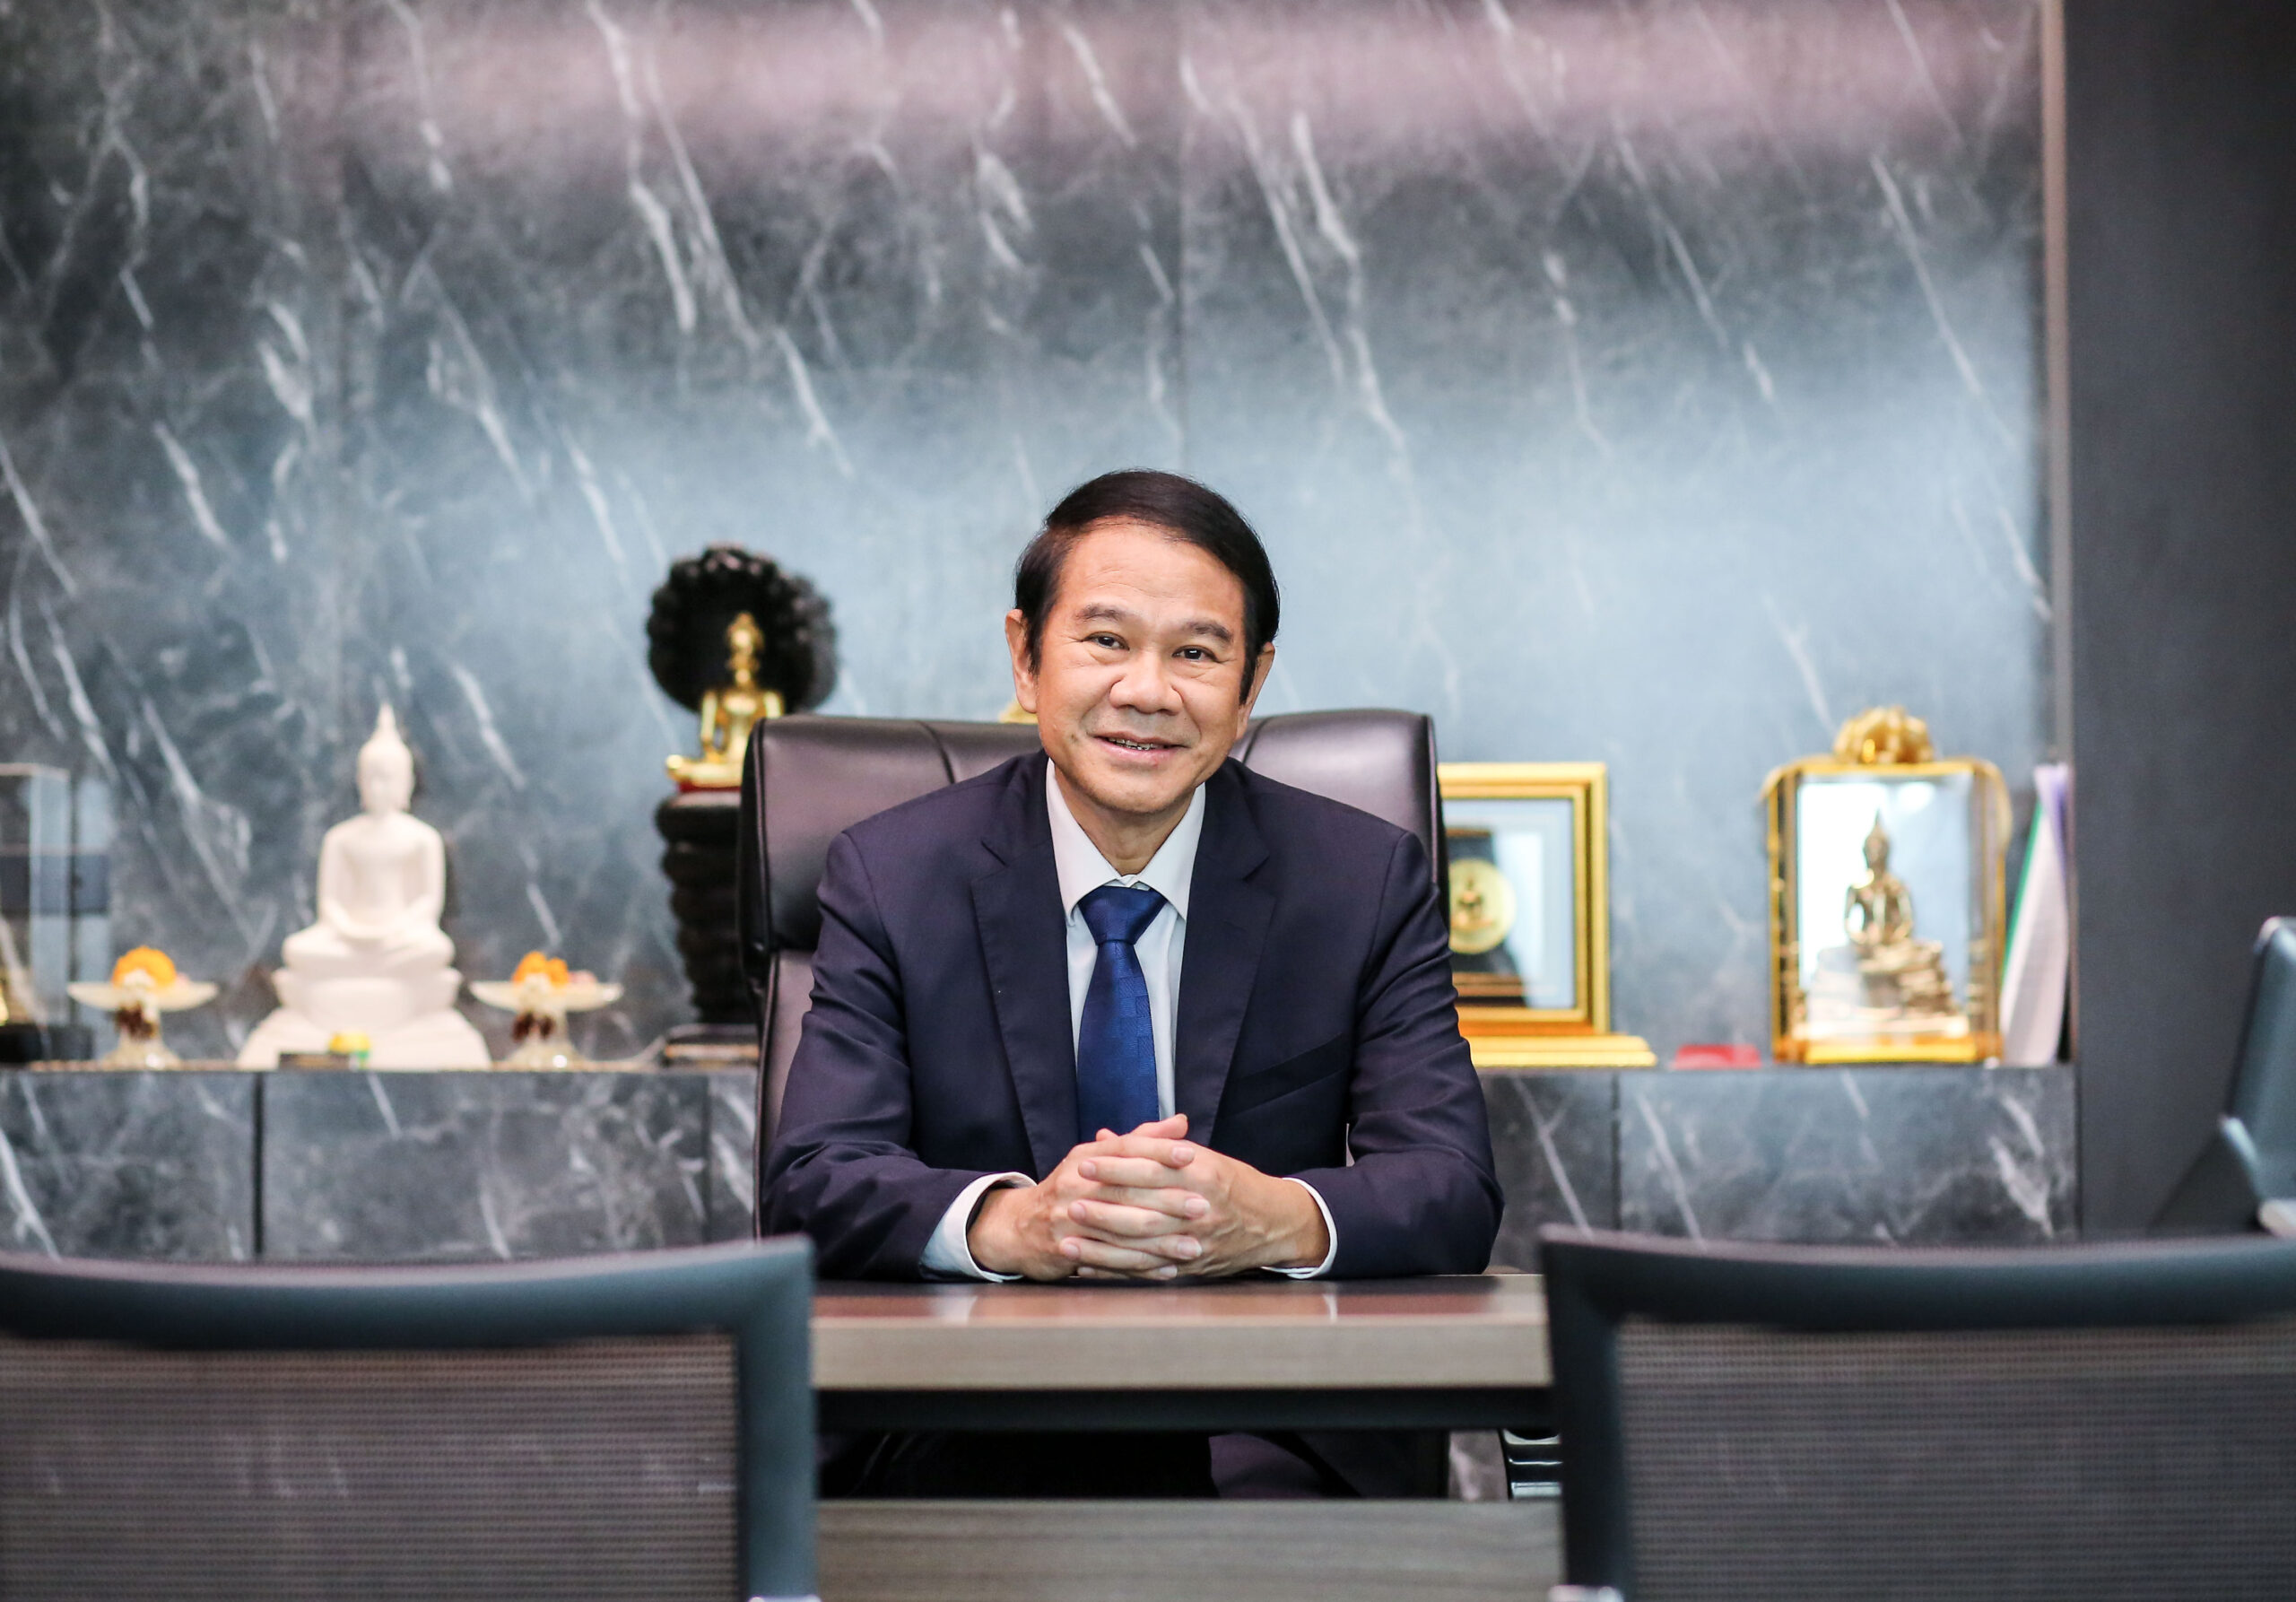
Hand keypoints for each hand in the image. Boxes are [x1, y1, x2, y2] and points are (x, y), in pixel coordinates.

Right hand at [968, 1116, 1208, 1279]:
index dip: (1158, 1150)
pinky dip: (1140, 1267)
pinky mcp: (1066, 1250)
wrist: (1019, 1226)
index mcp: (1086, 1159)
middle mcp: (1075, 1185)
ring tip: (1194, 1247)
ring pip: (1122, 1232)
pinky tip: (1168, 1270)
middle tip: (1204, 1206)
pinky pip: (1110, 1261)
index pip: (1125, 1148)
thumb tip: (1181, 1122)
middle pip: (1127, 1191)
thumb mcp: (1098, 1159)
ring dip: (1160, 1242)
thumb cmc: (1071, 1188)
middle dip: (1168, 1200)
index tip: (1191, 1154)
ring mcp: (1068, 1219)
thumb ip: (1141, 1140)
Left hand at [1068, 1116, 1330, 1280]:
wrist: (1274, 1222)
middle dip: (1104, 1207)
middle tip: (1069, 1203)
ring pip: (1143, 1246)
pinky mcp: (1193, 1267)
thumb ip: (1151, 1148)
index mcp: (1202, 1173)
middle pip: (1144, 1208)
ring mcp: (1197, 1242)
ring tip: (1068, 1243)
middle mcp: (1200, 1208)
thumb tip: (1105, 1137)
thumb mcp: (1201, 1156)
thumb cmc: (1232, 1183)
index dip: (1115, 1166)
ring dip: (1103, 1247)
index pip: (1151, 1167)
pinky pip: (1149, 1272)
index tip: (1083, 1163)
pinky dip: (1117, 1272)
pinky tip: (1089, 1269)